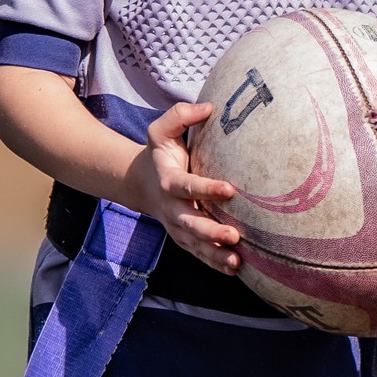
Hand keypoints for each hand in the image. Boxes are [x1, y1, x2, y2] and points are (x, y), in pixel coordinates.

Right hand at [128, 101, 242, 272]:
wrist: (141, 183)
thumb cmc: (159, 154)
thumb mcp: (160, 130)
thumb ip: (180, 116)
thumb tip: (209, 107)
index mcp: (168, 181)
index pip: (187, 186)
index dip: (206, 189)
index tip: (229, 189)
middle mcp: (171, 208)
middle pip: (190, 223)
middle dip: (210, 231)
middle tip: (234, 235)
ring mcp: (176, 226)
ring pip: (195, 244)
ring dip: (214, 254)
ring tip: (236, 261)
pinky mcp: (184, 239)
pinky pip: (198, 253)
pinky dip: (213, 263)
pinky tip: (233, 269)